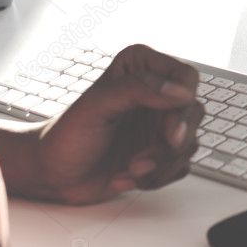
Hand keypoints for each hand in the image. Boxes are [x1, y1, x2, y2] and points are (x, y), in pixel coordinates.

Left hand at [20, 45, 203, 203]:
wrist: (52, 174)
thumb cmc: (67, 135)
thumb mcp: (98, 105)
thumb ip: (139, 88)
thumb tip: (181, 91)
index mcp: (141, 69)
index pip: (186, 77)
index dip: (185, 102)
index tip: (171, 131)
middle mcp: (156, 94)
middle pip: (193, 113)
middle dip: (171, 144)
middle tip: (143, 161)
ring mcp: (159, 125)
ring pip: (190, 143)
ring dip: (160, 164)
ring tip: (130, 170)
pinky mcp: (160, 153)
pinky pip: (180, 166)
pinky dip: (157, 178)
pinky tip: (126, 177)